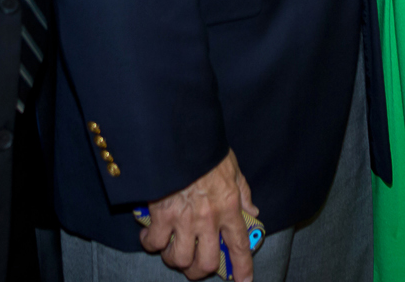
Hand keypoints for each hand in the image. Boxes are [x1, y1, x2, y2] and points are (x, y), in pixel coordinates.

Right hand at [139, 150, 259, 280]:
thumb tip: (252, 210)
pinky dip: (151, 244)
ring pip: (179, 259)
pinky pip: (154, 243)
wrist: (180, 136)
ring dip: (175, 260)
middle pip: (205, 262)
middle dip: (199, 271)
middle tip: (195, 266)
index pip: (239, 245)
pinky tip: (151, 237)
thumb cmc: (206, 149)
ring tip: (173, 252)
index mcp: (229, 207)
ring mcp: (183, 219)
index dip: (242, 268)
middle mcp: (208, 219)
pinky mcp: (160, 214)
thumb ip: (243, 191)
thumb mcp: (233, 167)